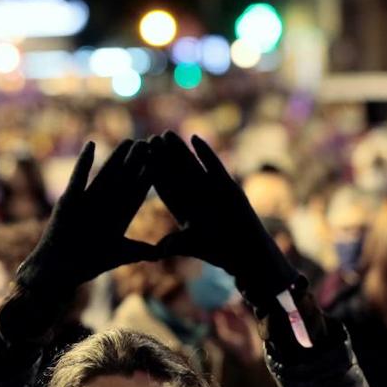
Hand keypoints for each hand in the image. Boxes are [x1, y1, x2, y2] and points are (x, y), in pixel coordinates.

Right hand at [16, 139, 158, 291]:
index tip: (162, 163)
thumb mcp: (118, 255)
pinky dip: (84, 162)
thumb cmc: (87, 264)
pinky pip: (78, 177)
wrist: (59, 270)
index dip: (149, 178)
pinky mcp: (69, 199)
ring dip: (116, 158)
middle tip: (149, 143)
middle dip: (137, 163)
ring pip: (105, 174)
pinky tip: (92, 144)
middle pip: (124, 180)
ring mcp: (86, 200)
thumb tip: (162, 253)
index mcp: (118, 218)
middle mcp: (104, 206)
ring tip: (129, 141)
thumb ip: (139, 251)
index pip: (137, 194)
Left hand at [150, 131, 297, 299]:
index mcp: (183, 209)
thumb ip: (175, 244)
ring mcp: (212, 190)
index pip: (164, 188)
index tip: (138, 161)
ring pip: (192, 165)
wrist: (248, 253)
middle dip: (162, 157)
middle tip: (148, 139)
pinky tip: (194, 137)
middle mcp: (196, 197)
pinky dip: (205, 152)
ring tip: (166, 133)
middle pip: (175, 173)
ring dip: (179, 149)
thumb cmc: (220, 252)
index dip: (152, 174)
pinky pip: (215, 165)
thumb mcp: (193, 246)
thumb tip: (157, 249)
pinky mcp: (228, 186)